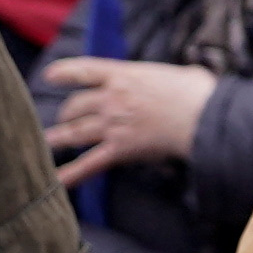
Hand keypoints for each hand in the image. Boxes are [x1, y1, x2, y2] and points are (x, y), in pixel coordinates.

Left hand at [40, 57, 210, 183]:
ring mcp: (112, 125)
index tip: (50, 76)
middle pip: (75, 105)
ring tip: (49, 142)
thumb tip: (190, 76)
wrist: (203, 118)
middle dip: (66, 113)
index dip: (64, 72)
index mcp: (125, 76)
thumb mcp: (185, 73)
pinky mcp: (120, 149)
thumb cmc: (200, 93)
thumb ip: (176, 77)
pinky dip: (70, 174)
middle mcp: (112, 99)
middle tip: (64, 119)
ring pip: (74, 132)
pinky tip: (55, 181)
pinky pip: (88, 164)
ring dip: (58, 138)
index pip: (85, 70)